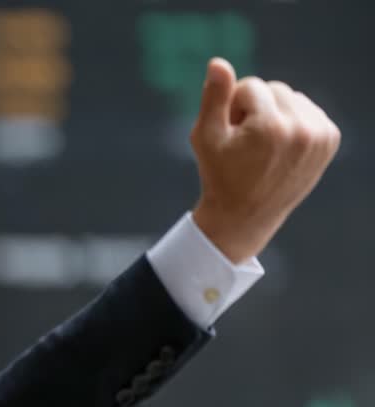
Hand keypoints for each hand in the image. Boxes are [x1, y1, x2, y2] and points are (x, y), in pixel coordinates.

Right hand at [189, 58, 340, 263]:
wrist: (247, 214)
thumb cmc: (220, 174)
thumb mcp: (206, 136)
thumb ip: (213, 97)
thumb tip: (218, 63)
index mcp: (271, 126)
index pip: (251, 86)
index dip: (233, 106)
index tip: (230, 132)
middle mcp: (301, 128)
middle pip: (275, 89)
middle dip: (256, 107)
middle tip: (245, 140)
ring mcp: (320, 135)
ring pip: (293, 98)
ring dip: (275, 113)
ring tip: (263, 144)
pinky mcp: (330, 140)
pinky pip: (308, 111)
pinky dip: (294, 121)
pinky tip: (281, 144)